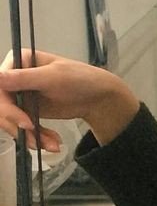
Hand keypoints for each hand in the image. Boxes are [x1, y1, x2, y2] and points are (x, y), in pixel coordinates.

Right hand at [0, 49, 139, 148]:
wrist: (98, 97)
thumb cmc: (81, 79)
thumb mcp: (54, 77)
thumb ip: (25, 77)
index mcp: (17, 62)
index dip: (7, 108)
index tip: (25, 123)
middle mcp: (13, 78)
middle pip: (1, 107)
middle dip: (18, 127)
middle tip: (35, 139)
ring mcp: (19, 95)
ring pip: (10, 121)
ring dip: (28, 136)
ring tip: (49, 144)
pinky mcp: (26, 110)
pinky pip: (22, 127)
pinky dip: (36, 137)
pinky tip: (51, 143)